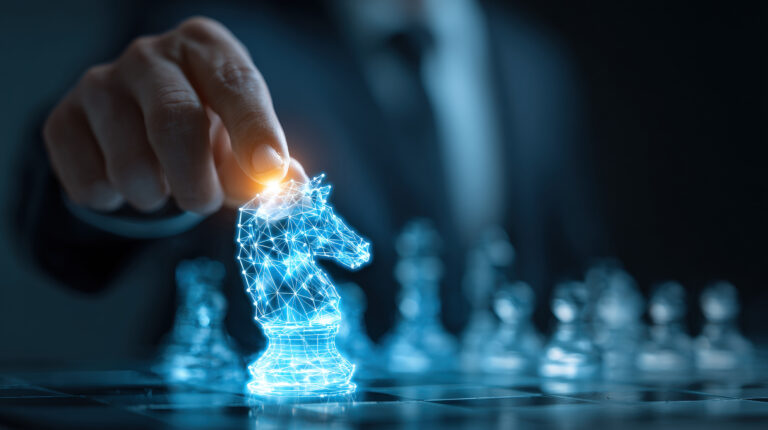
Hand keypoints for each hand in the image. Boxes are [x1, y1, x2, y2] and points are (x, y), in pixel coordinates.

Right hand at [43, 17, 306, 213]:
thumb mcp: (244, 136)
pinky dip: (116, 201)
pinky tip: (126, 179)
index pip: (235, 84)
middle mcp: (150, 55)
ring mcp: (99, 83)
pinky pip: (91, 183)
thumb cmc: (209, 122)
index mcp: (206, 48)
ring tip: (165, 184)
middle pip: (175, 120)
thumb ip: (266, 164)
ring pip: (130, 163)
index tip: (269, 170)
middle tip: (207, 204)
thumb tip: (288, 190)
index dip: (254, 130)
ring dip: (156, 196)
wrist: (142, 117)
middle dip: (197, 180)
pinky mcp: (62, 119)